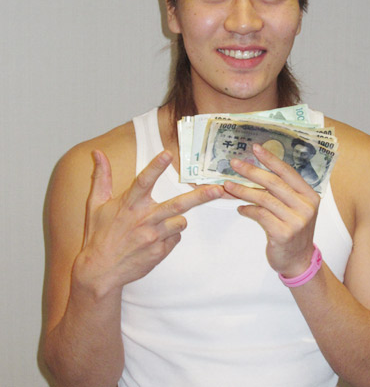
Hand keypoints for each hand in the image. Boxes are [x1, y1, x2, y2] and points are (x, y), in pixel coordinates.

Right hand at [74, 149, 223, 296]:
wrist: (100, 271)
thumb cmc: (98, 235)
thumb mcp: (96, 204)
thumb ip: (101, 177)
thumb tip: (97, 153)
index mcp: (128, 205)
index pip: (144, 181)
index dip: (156, 166)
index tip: (168, 153)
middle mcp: (144, 220)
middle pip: (177, 204)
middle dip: (200, 196)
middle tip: (218, 189)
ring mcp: (153, 237)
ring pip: (181, 221)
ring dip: (177, 219)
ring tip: (160, 223)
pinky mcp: (160, 251)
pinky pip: (176, 237)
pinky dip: (170, 234)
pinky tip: (155, 238)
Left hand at [223, 143, 319, 277]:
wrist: (299, 261)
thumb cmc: (294, 231)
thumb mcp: (296, 208)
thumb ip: (283, 192)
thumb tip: (257, 171)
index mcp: (309, 195)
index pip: (287, 172)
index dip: (270, 158)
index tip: (255, 148)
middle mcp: (305, 206)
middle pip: (274, 182)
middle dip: (251, 171)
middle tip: (234, 164)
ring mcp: (296, 220)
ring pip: (264, 198)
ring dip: (243, 190)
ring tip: (228, 186)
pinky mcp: (283, 233)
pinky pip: (260, 215)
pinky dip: (248, 210)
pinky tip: (240, 209)